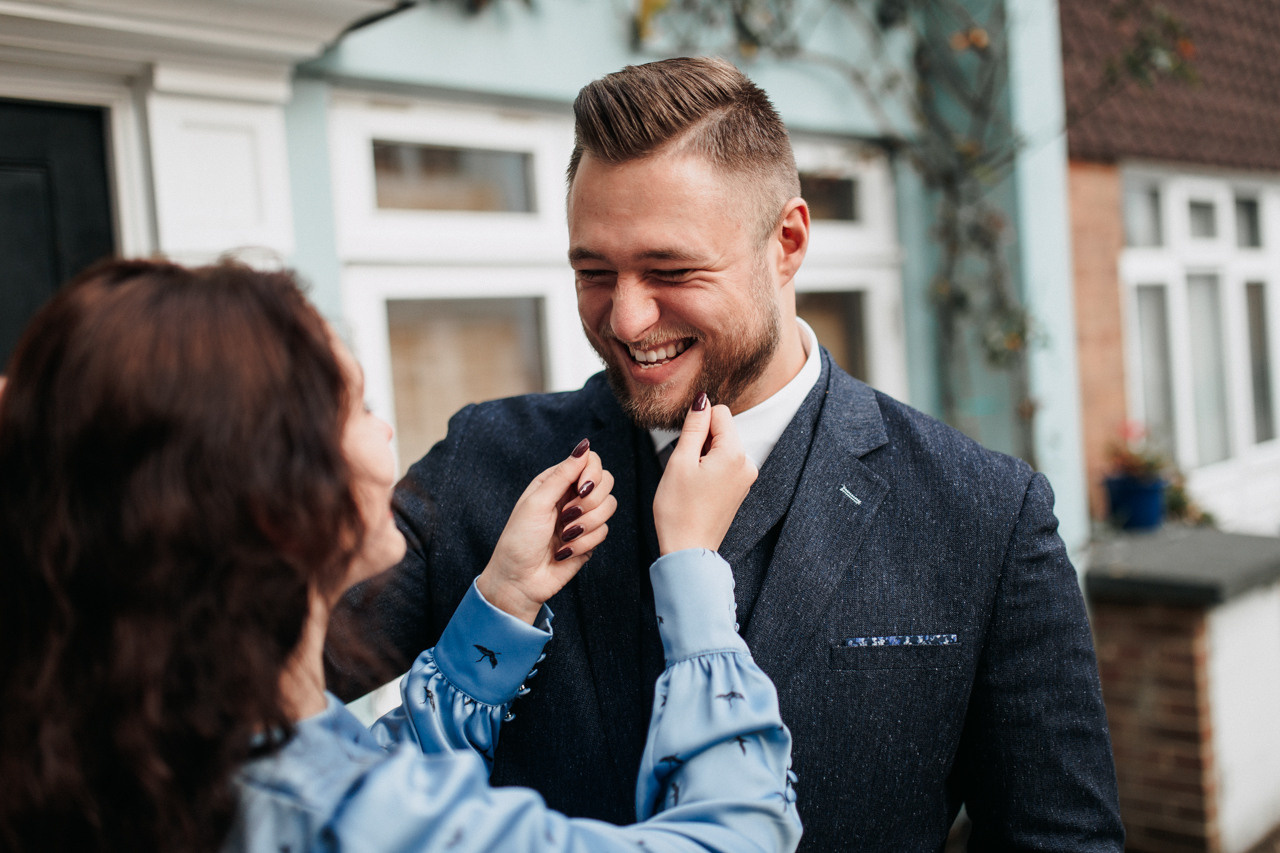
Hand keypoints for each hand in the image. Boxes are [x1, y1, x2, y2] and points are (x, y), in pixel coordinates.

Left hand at [476, 439, 616, 623]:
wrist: (519, 580)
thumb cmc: (519, 539)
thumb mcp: (537, 502)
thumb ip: (563, 474)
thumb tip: (584, 445)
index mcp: (556, 481)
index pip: (591, 462)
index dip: (592, 474)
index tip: (580, 489)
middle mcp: (572, 496)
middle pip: (606, 481)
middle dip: (591, 501)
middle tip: (568, 515)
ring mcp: (583, 518)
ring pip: (609, 507)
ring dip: (586, 525)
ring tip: (564, 536)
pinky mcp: (590, 539)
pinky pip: (604, 532)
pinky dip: (584, 543)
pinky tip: (565, 551)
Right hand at [653, 394, 756, 554]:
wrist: (689, 550)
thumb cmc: (679, 509)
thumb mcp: (680, 461)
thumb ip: (693, 426)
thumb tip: (702, 400)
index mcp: (734, 453)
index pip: (719, 412)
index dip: (697, 423)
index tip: (685, 445)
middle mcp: (747, 463)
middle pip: (722, 430)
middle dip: (700, 440)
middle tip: (685, 468)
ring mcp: (745, 477)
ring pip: (721, 447)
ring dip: (703, 455)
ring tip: (690, 480)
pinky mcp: (740, 488)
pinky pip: (724, 464)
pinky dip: (709, 468)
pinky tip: (697, 488)